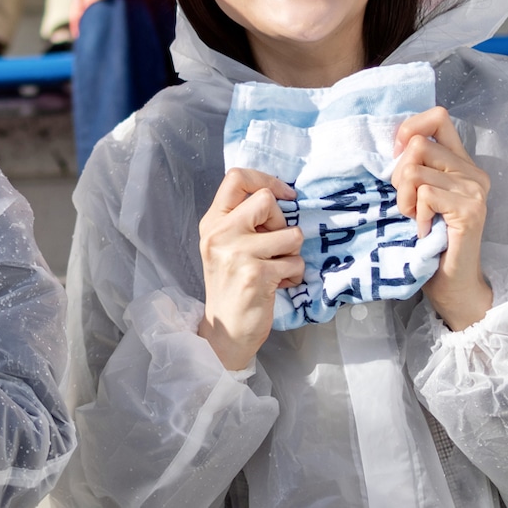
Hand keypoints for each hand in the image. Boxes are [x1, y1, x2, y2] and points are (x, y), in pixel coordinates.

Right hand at [197, 168, 303, 370]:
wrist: (225, 330)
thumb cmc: (231, 285)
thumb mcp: (225, 245)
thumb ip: (242, 219)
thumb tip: (279, 196)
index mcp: (212, 222)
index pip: (237, 177)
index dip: (267, 180)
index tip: (285, 196)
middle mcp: (220, 233)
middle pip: (267, 200)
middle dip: (282, 223)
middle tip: (275, 246)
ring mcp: (237, 253)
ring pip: (290, 233)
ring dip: (292, 252)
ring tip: (278, 267)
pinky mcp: (257, 274)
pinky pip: (295, 261)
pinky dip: (294, 274)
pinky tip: (279, 284)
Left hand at [392, 107, 492, 330]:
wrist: (452, 282)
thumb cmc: (429, 238)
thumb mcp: (418, 195)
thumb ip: (414, 166)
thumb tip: (395, 141)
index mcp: (461, 163)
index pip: (437, 117)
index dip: (409, 129)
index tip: (398, 158)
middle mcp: (473, 172)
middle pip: (418, 143)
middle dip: (399, 174)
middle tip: (407, 203)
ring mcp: (475, 191)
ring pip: (415, 171)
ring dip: (404, 198)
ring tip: (416, 218)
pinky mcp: (470, 210)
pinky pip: (424, 194)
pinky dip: (416, 213)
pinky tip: (425, 229)